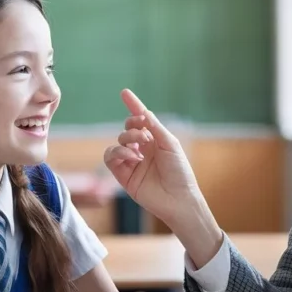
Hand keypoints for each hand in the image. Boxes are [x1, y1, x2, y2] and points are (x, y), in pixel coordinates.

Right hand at [103, 89, 202, 226]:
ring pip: (118, 143)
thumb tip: (143, 113)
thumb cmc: (180, 172)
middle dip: (132, 126)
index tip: (125, 92)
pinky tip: (133, 158)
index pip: (141, 121)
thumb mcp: (170, 144)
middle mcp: (143, 150)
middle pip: (128, 129)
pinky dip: (118, 154)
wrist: (178, 198)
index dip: (133, 106)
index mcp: (156, 141)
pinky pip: (111, 158)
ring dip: (126, 140)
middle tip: (144, 135)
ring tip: (138, 150)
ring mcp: (132, 163)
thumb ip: (155, 128)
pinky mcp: (124, 176)